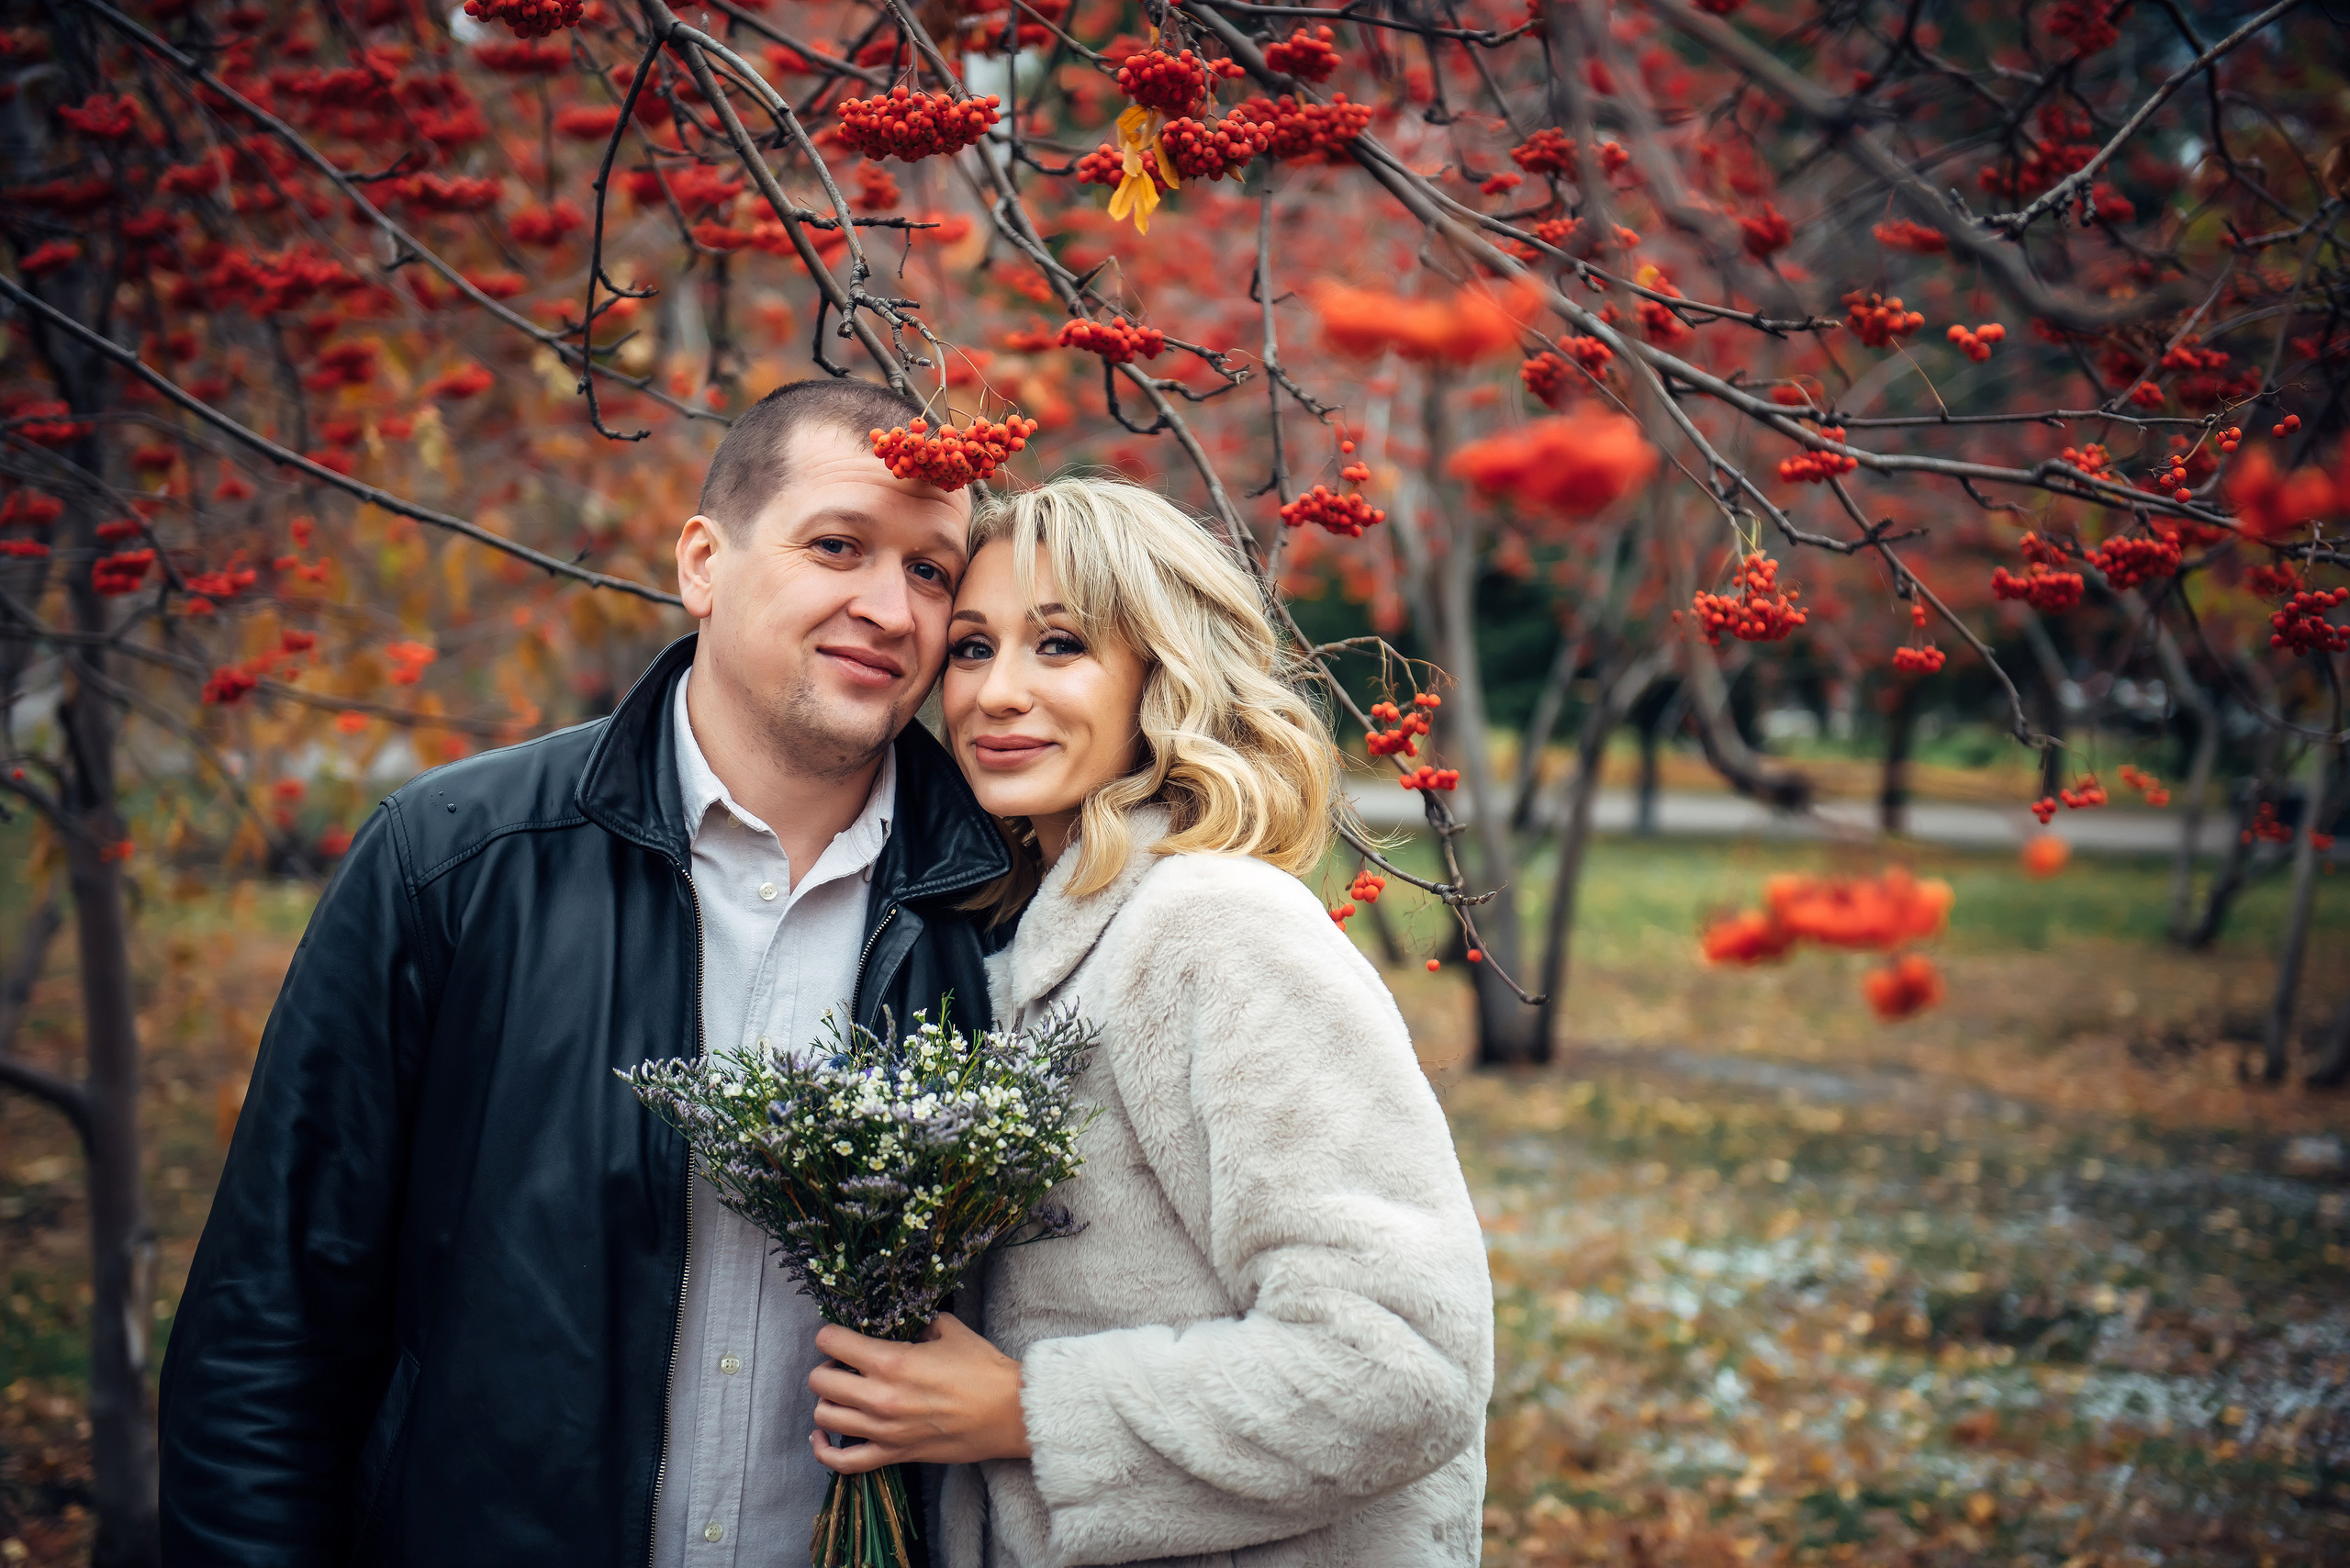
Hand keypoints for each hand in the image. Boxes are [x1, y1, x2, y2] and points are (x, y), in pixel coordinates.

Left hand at [808, 1313, 1030, 1471]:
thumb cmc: (983, 1370)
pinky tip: (822, 1435)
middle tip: (844, 1364)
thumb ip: (920, 1323)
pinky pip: (843, 1462)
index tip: (837, 1336)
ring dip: (828, 1401)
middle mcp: (880, 1397)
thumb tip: (908, 1323)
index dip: (830, 1335)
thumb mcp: (950, 1330)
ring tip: (843, 1393)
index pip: (832, 1342)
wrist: (1010, 1413)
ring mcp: (884, 1431)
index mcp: (891, 1362)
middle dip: (827, 1367)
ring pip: (825, 1417)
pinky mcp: (894, 1455)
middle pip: (820, 1381)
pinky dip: (824, 1450)